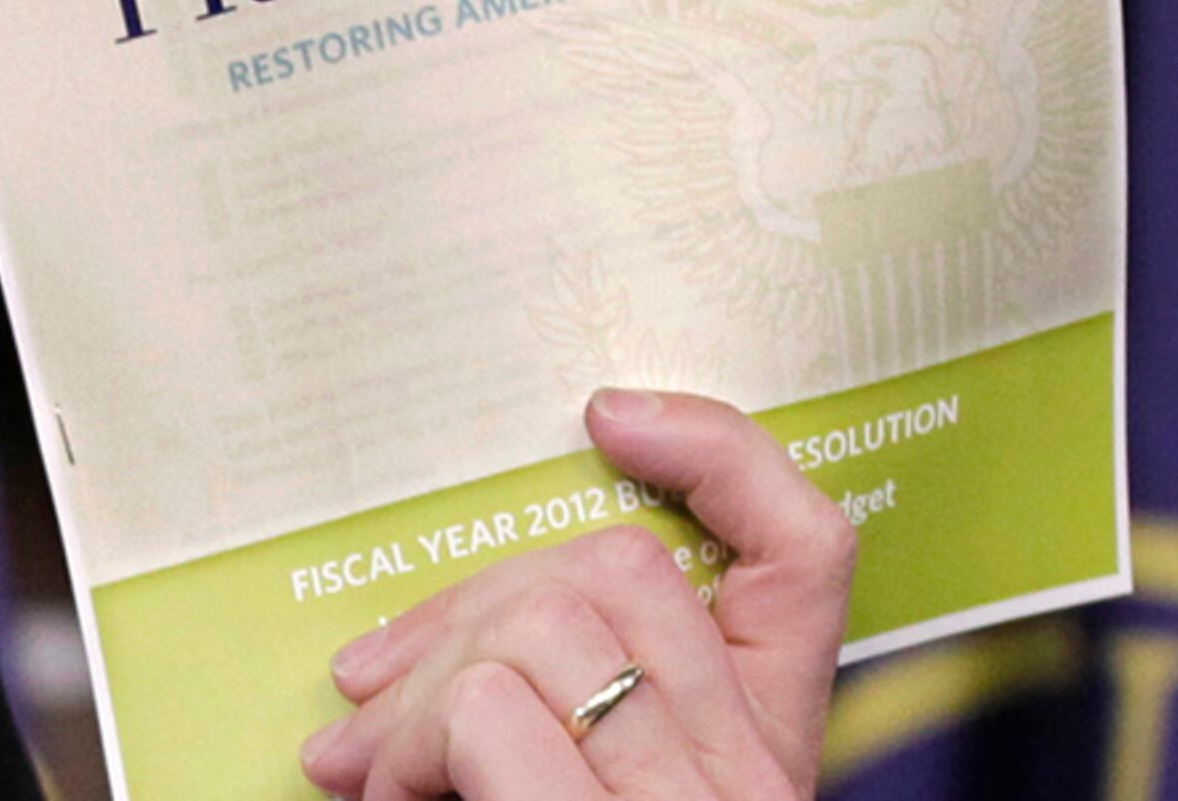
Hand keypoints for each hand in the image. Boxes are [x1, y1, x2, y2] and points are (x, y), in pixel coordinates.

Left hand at [298, 389, 855, 798]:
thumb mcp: (570, 784)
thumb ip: (541, 714)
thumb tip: (396, 663)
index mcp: (760, 759)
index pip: (806, 552)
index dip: (719, 454)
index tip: (610, 416)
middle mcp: (754, 782)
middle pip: (613, 570)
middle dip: (459, 609)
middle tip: (371, 703)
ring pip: (543, 623)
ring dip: (422, 683)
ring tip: (373, 772)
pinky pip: (493, 716)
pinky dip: (411, 746)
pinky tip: (387, 800)